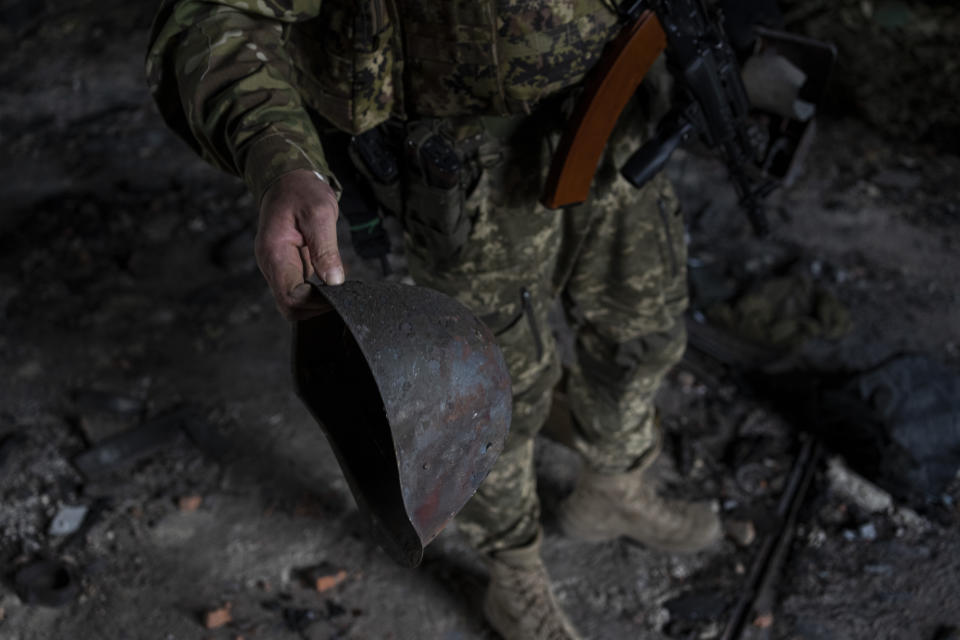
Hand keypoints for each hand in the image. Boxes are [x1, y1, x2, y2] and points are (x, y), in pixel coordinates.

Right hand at [255, 169, 344, 320]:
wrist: (287, 180)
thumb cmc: (302, 192)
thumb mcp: (320, 214)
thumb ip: (326, 249)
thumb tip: (334, 281)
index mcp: (274, 253)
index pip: (291, 297)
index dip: (316, 303)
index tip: (339, 296)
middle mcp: (270, 265)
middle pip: (289, 306)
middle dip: (316, 307)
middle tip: (343, 296)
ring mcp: (276, 267)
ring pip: (293, 302)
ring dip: (316, 301)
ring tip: (340, 288)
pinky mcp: (285, 267)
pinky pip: (297, 290)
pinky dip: (315, 293)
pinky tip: (332, 282)